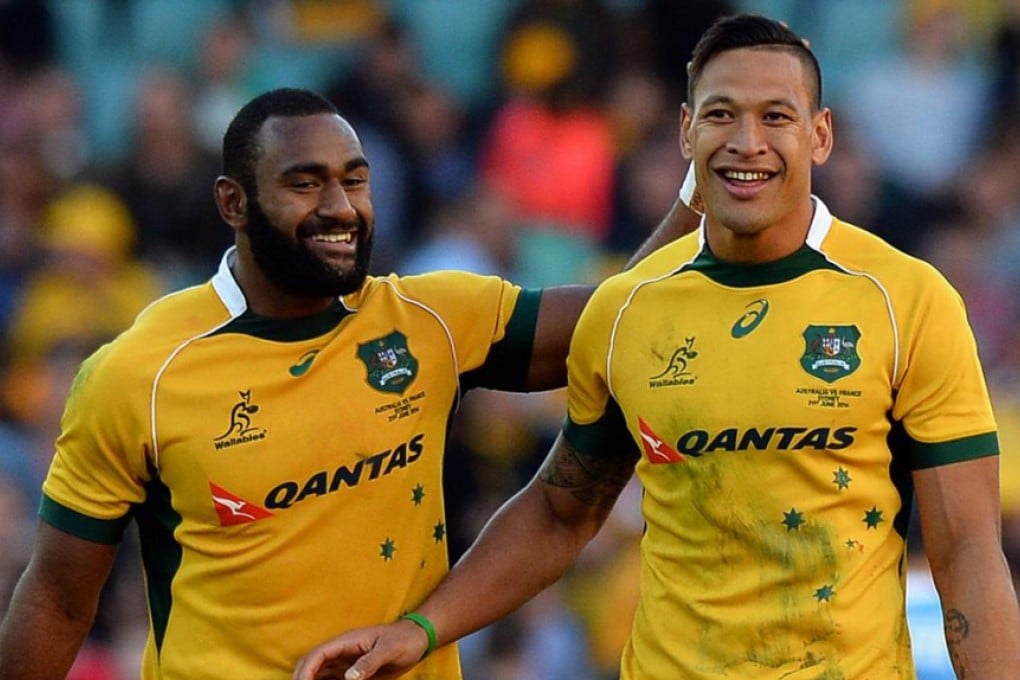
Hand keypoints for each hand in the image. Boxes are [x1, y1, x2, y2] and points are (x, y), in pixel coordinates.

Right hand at [293, 619, 429, 679]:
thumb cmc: (403, 640)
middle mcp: (342, 651)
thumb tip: (348, 678)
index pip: (318, 654)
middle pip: (312, 663)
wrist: (416, 639)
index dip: (306, 670)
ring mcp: (346, 662)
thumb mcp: (388, 650)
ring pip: (319, 673)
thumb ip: (369, 662)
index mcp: (347, 641)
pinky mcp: (352, 671)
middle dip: (302, 677)